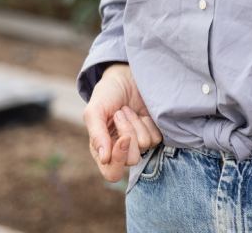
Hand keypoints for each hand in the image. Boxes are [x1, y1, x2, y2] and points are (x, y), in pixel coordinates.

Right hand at [82, 63, 162, 181]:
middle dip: (128, 132)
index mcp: (102, 151)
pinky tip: (141, 112)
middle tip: (121, 113)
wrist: (126, 77)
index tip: (123, 138)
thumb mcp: (94, 111)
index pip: (112, 173)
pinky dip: (149, 122)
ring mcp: (138, 143)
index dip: (119, 159)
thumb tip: (104, 158)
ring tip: (128, 110)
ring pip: (145, 145)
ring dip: (137, 123)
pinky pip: (157, 137)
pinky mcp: (153, 133)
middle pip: (132, 159)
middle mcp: (121, 151)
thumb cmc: (107, 94)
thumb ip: (97, 135)